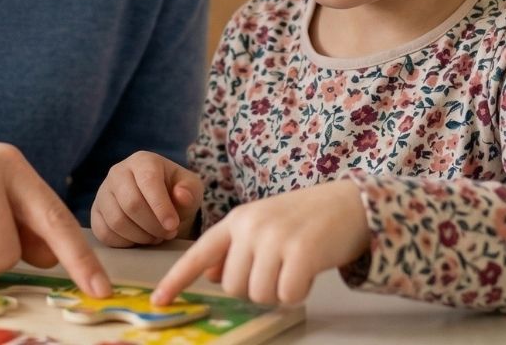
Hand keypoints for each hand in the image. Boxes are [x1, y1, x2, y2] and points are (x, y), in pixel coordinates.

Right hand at [91, 151, 202, 246]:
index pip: (148, 181)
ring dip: (141, 236)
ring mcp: (103, 192)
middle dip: (153, 225)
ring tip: (155, 235)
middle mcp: (118, 172)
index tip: (173, 226)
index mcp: (142, 161)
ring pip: (117, 221)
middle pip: (131, 204)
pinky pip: (105, 233)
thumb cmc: (175, 195)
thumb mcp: (190, 189)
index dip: (161, 206)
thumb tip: (182, 196)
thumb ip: (189, 191)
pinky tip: (139, 239)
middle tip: (167, 233)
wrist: (158, 206)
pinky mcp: (96, 212)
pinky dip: (125, 243)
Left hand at [151, 180, 369, 307]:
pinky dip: (298, 293)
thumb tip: (208, 274)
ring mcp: (275, 237)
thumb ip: (234, 248)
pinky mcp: (300, 251)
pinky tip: (308, 272)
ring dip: (277, 292)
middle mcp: (250, 226)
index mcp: (237, 219)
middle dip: (253, 288)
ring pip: (258, 294)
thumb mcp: (262, 226)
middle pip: (232, 285)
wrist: (347, 203)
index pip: (200, 253)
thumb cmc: (303, 220)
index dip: (177, 279)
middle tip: (276, 270)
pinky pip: (287, 295)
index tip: (158, 301)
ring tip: (293, 267)